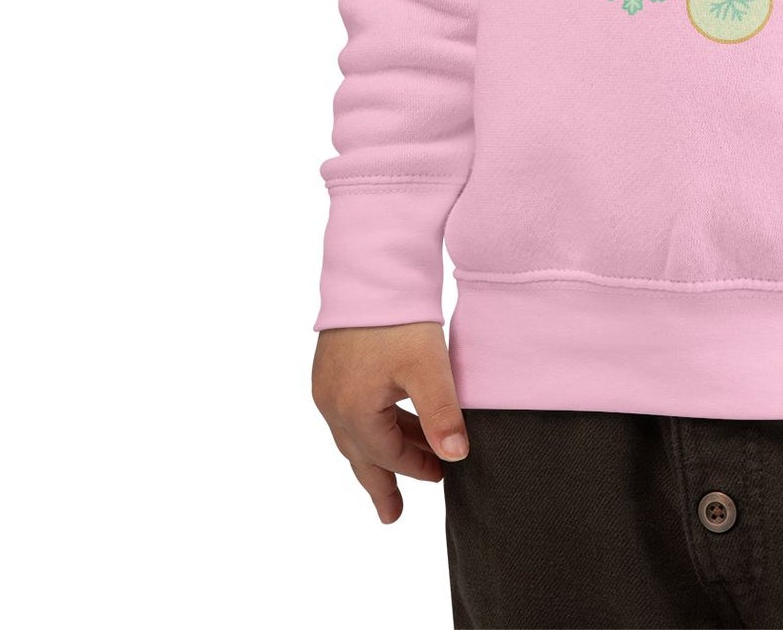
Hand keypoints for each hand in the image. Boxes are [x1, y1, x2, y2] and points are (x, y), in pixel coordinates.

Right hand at [312, 323, 470, 522]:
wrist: (368, 266)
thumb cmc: (397, 316)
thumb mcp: (427, 366)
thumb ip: (442, 413)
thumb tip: (456, 457)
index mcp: (354, 410)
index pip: (390, 453)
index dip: (419, 466)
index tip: (444, 475)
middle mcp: (332, 403)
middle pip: (361, 455)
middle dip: (380, 484)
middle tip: (392, 516)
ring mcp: (326, 385)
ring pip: (354, 433)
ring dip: (377, 452)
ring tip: (394, 472)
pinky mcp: (329, 367)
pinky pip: (348, 412)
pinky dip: (369, 426)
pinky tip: (385, 422)